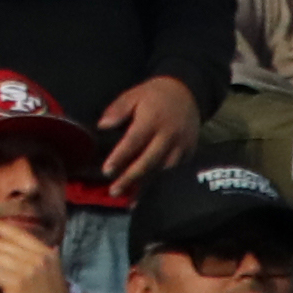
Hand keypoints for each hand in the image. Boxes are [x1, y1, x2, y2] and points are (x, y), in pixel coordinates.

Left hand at [93, 75, 200, 196]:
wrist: (188, 93)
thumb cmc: (154, 95)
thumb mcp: (133, 95)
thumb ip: (117, 109)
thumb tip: (102, 125)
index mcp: (152, 120)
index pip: (134, 142)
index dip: (120, 157)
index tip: (107, 171)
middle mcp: (168, 136)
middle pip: (149, 161)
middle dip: (131, 178)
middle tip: (114, 191)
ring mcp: (181, 146)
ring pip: (164, 170)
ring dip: (147, 185)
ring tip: (131, 198)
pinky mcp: (190, 153)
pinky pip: (176, 171)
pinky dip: (163, 183)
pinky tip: (151, 193)